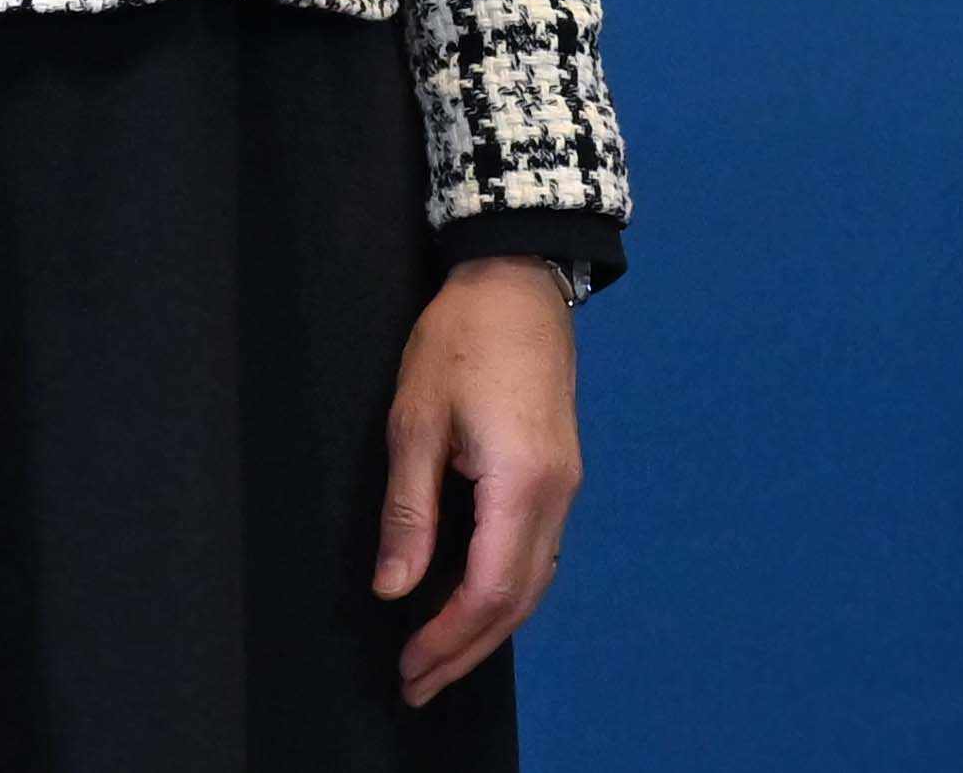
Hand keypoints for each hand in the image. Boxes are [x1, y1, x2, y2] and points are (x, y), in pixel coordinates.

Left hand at [381, 258, 583, 707]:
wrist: (519, 276)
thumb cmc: (461, 338)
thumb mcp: (416, 421)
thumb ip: (408, 511)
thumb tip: (395, 589)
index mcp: (522, 484)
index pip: (490, 589)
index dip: (449, 638)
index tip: (408, 667)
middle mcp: (557, 493)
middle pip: (520, 598)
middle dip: (468, 649)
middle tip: (418, 685)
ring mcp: (566, 482)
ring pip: (537, 579)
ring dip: (490, 627)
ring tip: (442, 657)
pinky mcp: (562, 469)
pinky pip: (541, 552)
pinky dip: (509, 592)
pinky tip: (477, 600)